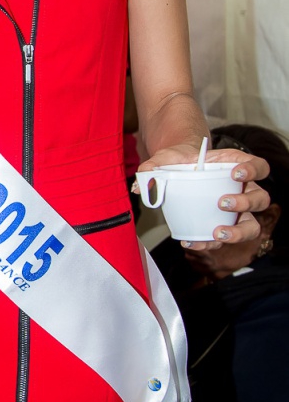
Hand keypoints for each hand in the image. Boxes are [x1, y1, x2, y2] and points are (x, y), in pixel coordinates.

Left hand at [137, 145, 269, 250]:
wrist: (178, 170)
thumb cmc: (180, 162)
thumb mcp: (167, 159)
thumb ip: (153, 168)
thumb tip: (140, 187)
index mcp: (235, 166)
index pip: (259, 166)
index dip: (253, 170)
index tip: (236, 174)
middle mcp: (243, 189)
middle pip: (260, 198)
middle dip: (245, 203)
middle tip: (222, 203)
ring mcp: (237, 210)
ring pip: (252, 224)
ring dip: (238, 231)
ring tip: (216, 232)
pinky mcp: (225, 225)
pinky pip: (225, 237)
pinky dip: (210, 242)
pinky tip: (192, 241)